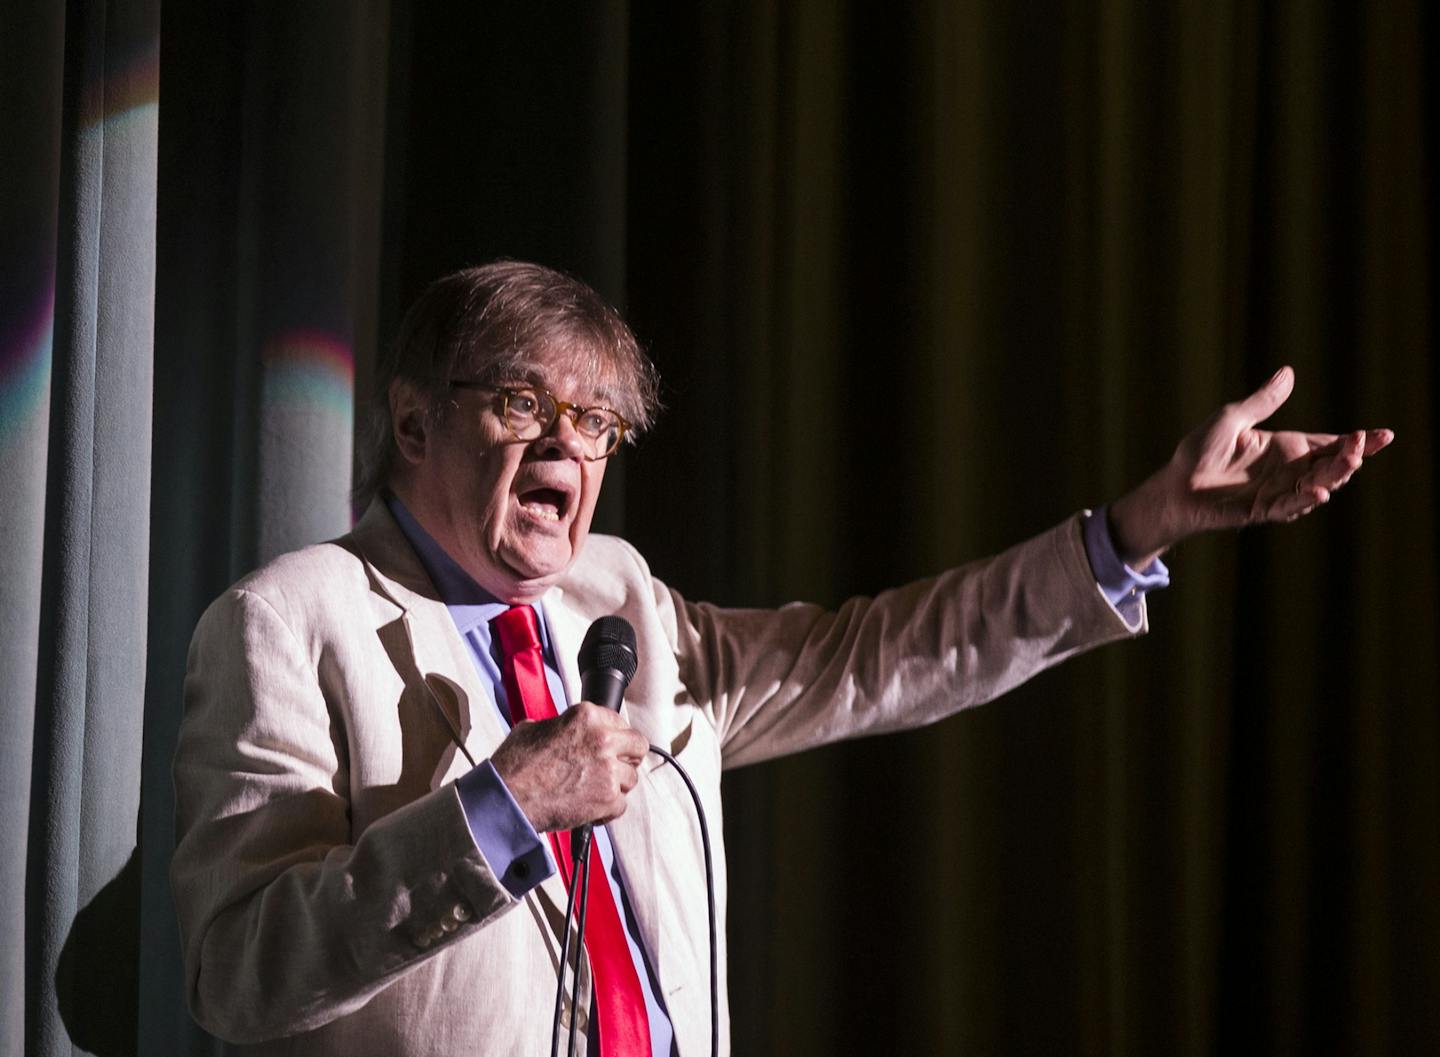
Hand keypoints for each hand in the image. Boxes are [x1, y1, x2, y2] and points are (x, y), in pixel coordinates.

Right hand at [490, 703, 648, 832]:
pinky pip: (621, 804)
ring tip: (594, 789)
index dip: (614, 735)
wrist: (507, 799)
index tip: (611, 745)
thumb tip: (565, 730)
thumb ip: (560, 725)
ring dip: (616, 785)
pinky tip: (590, 807)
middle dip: (627, 757)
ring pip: (631, 778)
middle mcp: (602, 740)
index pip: (620, 721)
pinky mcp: (608, 799)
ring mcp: (608, 770)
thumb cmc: (514, 766)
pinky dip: (607, 809)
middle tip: (615, 766)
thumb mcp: (534, 729)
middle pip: (637, 746)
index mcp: (586, 717)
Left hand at [1108, 366, 1393, 567]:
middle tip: (1360, 445)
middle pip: (1331, 466)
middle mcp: (1289, 471)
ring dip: (1334, 477)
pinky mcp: (1263, 510)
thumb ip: (1262, 402)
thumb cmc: (1200, 450)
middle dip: (1350, 457)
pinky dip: (1304, 502)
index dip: (1358, 441)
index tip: (1384, 436)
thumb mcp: (1232, 419)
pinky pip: (1289, 508)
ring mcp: (1279, 492)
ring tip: (1347, 464)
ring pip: (1318, 486)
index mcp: (1286, 447)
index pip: (1330, 443)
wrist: (1174, 484)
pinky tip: (1317, 492)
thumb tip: (1289, 372)